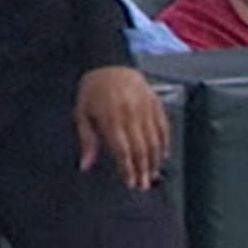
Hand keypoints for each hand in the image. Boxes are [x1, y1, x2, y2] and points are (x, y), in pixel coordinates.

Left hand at [75, 67, 168, 190]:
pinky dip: (164, 145)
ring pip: (154, 142)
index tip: (131, 183)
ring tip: (152, 175)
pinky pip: (164, 129)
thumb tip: (85, 165)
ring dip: (154, 161)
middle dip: (143, 170)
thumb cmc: (94, 89)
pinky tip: (162, 157)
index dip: (128, 169)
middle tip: (144, 186)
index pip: (122, 150)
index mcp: (110, 116)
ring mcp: (146, 109)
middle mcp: (130, 113)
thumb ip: (86, 140)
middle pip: (140, 149)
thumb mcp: (82, 113)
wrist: (110, 62)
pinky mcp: (156, 105)